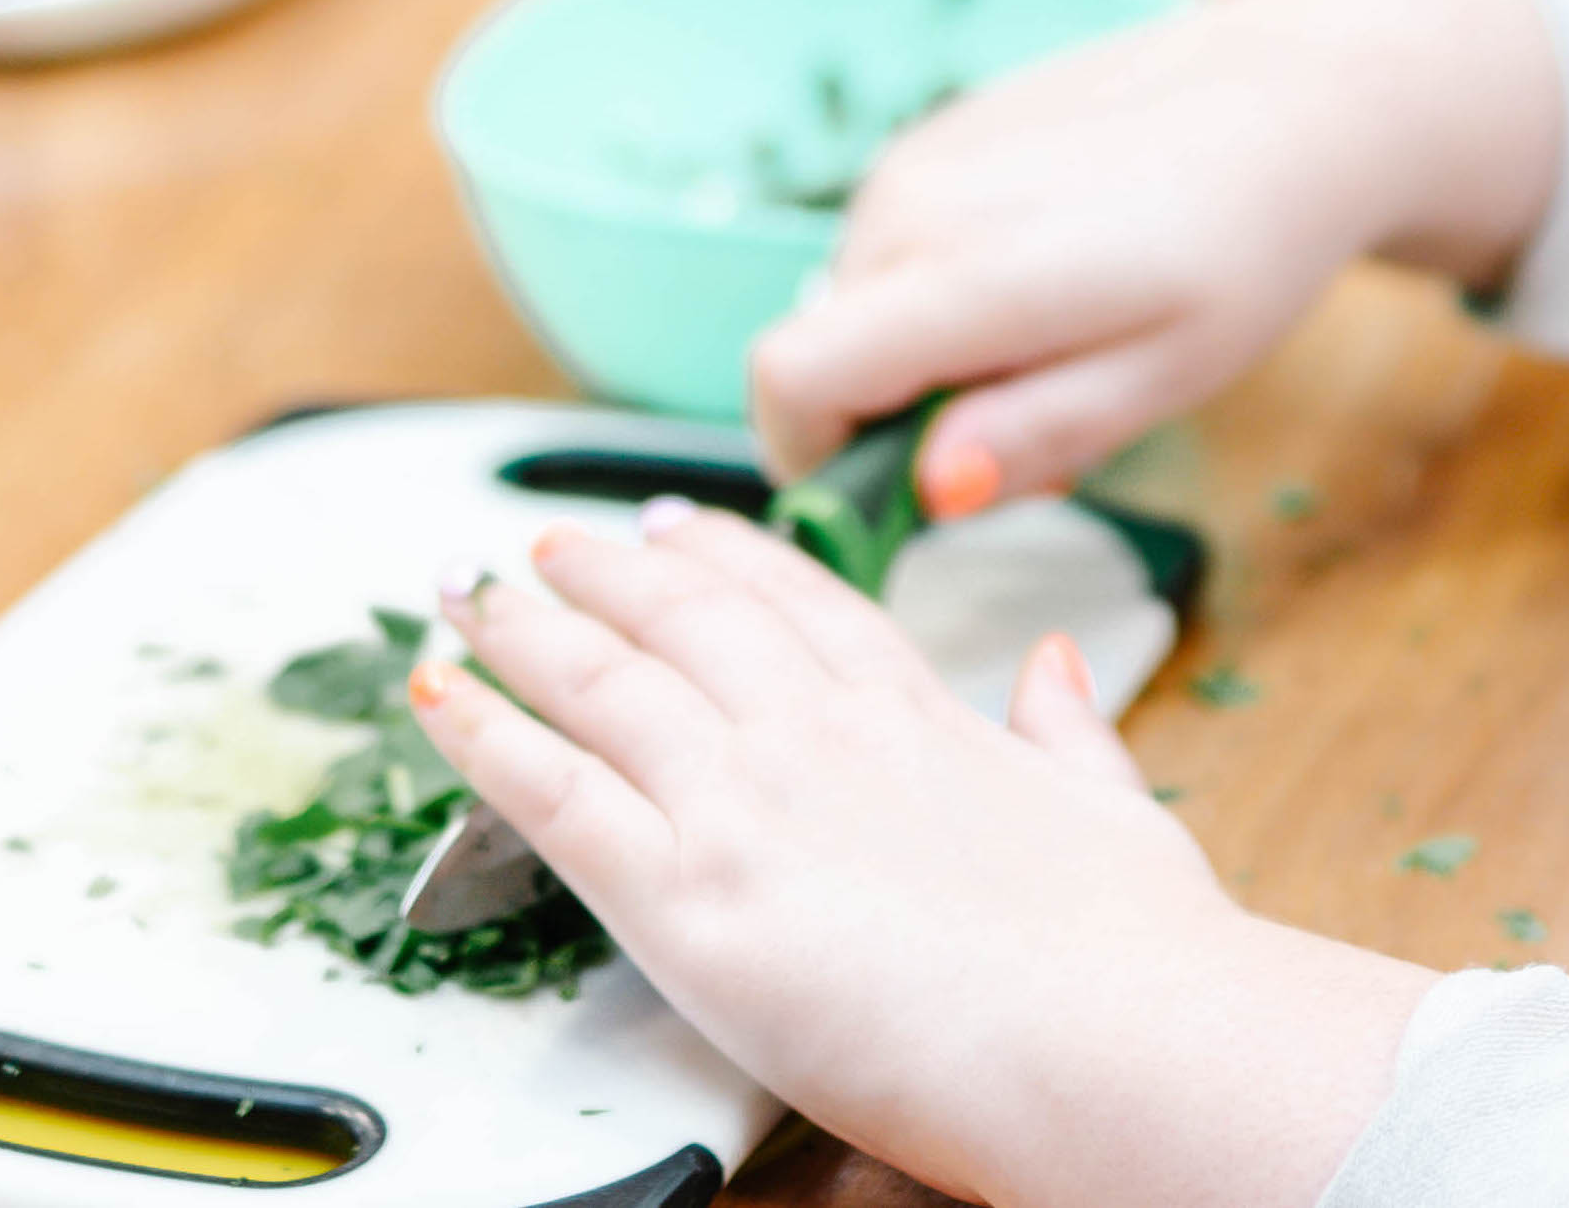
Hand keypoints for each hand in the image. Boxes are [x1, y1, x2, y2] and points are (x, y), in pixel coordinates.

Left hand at [417, 503, 1426, 1207]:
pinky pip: (549, 795)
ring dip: (517, 630)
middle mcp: (815, 734)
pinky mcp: (685, 897)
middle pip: (681, 620)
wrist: (1111, 1042)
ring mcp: (743, 803)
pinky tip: (435, 698)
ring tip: (463, 595)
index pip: (799, 603)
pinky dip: (480, 737)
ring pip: (597, 683)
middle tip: (547, 551)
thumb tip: (1058, 661)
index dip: (724, 556)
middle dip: (602, 574)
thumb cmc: (1134, 960)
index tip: (677, 526)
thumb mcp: (1118, 811)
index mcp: (917, 712)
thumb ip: (1069, 730)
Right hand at [743, 0, 1561, 500]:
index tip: (904, 494)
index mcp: (966, 270)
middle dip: (898, 419)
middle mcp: (913, 200)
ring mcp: (917, 156)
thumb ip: (1036, 434)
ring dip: (927, 354)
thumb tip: (930, 490)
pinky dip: (943, 290)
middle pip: (824, 352)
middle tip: (1036, 420)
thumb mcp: (1164, 378)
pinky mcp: (934, 134)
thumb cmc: (1239, 253)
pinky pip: (891, 247)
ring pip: (855, 304)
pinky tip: (1049, 274)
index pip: (789, 377)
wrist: (1286, 102)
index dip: (814, 458)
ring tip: (1056, 343)